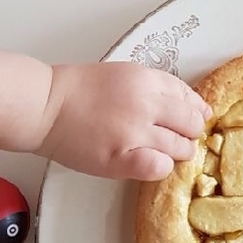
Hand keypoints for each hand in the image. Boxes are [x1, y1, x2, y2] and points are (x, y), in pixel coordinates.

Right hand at [35, 62, 211, 180]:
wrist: (44, 106)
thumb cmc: (80, 91)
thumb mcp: (125, 75)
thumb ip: (159, 88)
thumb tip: (199, 107)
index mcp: (147, 80)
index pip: (191, 99)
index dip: (194, 113)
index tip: (188, 122)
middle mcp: (144, 104)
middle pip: (192, 125)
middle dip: (189, 134)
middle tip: (174, 138)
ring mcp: (133, 132)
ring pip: (181, 148)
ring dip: (176, 153)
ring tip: (156, 150)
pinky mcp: (120, 158)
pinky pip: (160, 167)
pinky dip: (160, 167)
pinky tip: (146, 161)